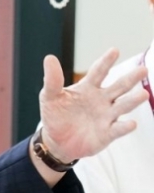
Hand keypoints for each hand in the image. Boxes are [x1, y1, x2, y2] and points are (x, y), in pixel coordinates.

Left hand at [39, 48, 148, 163]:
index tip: (114, 50)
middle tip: (143, 69)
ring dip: (133, 101)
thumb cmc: (55, 115)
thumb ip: (52, 80)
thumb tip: (49, 58)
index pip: (99, 71)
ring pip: (122, 106)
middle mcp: (101, 100)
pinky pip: (118, 129)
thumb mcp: (49, 96)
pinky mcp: (107, 133)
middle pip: (119, 87)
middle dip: (130, 78)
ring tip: (143, 94)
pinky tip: (131, 123)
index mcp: (88, 88)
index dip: (106, 61)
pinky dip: (124, 127)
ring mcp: (106, 116)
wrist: (56, 141)